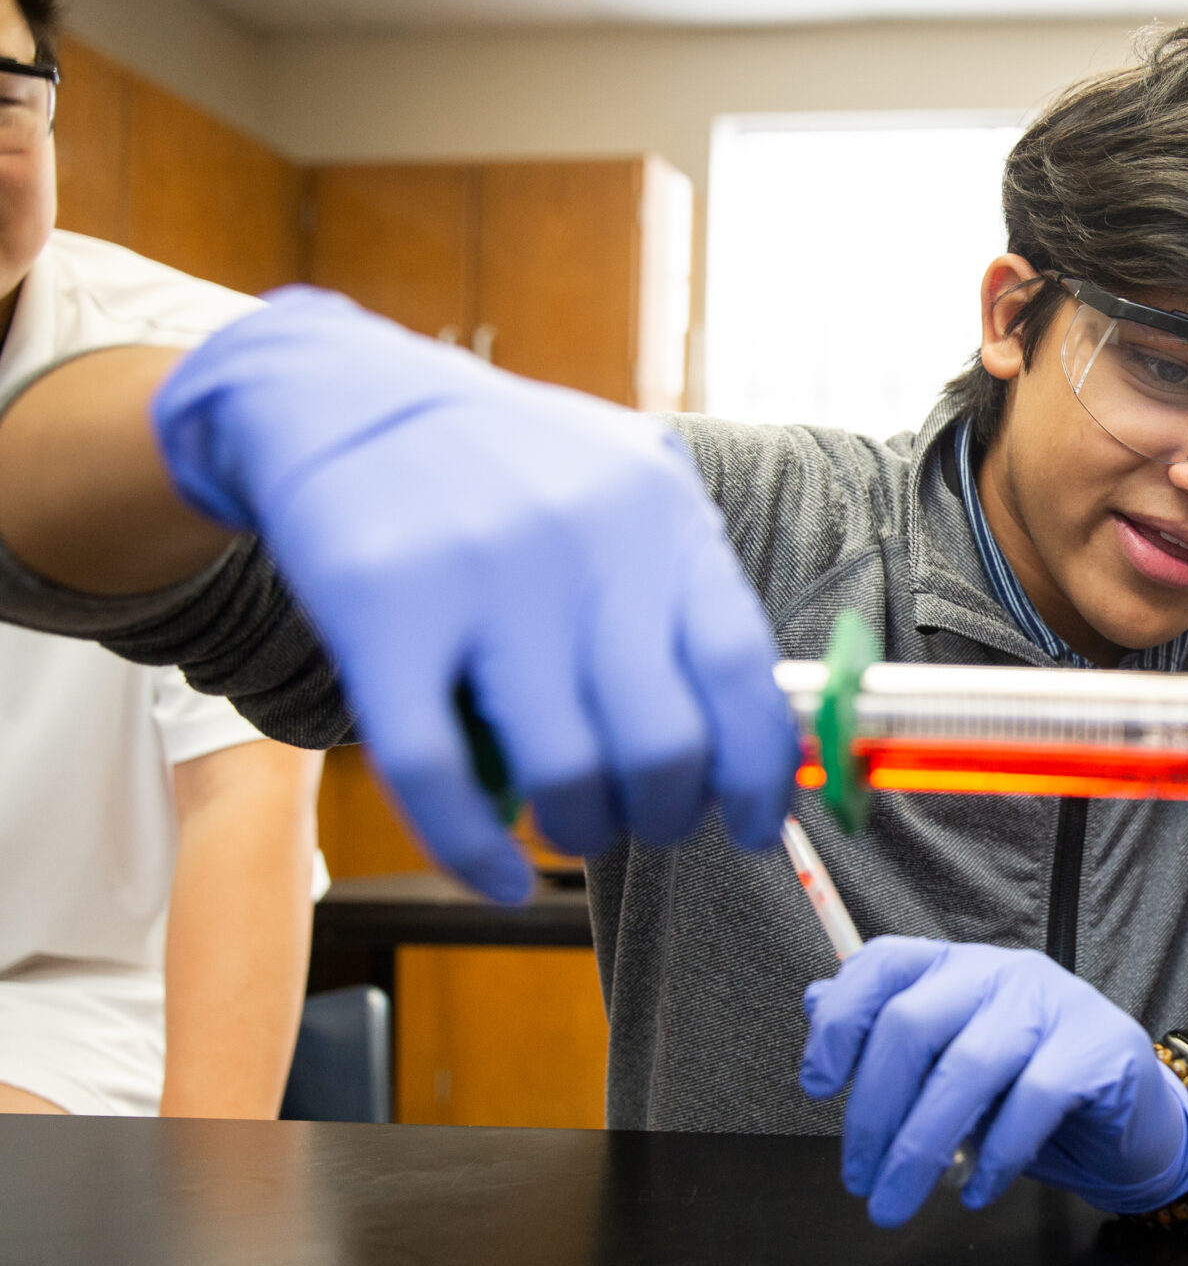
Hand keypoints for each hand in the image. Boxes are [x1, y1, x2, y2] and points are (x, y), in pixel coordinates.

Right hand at [152, 290, 796, 899]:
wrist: (337, 394)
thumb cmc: (507, 469)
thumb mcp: (623, 489)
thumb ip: (691, 591)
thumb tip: (771, 728)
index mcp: (662, 519)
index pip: (746, 677)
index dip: (761, 775)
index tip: (752, 822)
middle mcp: (583, 546)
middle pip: (664, 746)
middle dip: (666, 814)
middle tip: (644, 816)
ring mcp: (483, 579)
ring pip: (566, 774)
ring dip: (581, 832)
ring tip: (571, 823)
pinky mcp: (382, 614)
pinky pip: (441, 775)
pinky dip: (476, 852)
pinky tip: (497, 871)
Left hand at [798, 937, 1187, 1226]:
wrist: (1130, 1125)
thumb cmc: (1030, 1096)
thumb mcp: (950, 1068)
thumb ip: (888, 1036)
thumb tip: (816, 1002)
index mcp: (958, 968)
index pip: (884, 964)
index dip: (842, 1021)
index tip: (817, 1086)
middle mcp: (1003, 972)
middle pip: (914, 1023)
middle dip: (872, 1111)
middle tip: (858, 1179)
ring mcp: (1057, 1003)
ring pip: (968, 1067)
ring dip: (920, 1147)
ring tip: (897, 1201)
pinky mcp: (1101, 1047)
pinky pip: (1034, 1099)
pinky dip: (996, 1154)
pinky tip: (976, 1191)